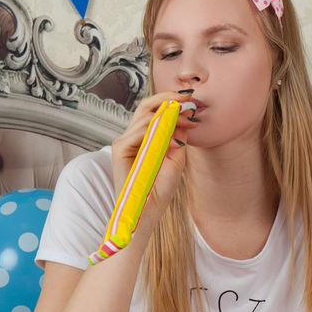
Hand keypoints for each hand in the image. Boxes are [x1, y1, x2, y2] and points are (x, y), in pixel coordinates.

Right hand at [110, 92, 192, 228]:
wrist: (148, 212)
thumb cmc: (159, 190)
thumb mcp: (176, 159)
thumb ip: (178, 137)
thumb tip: (185, 114)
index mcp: (145, 137)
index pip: (155, 111)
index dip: (172, 103)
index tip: (192, 102)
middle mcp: (133, 137)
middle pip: (147, 106)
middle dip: (168, 99)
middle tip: (188, 99)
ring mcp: (125, 142)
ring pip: (144, 115)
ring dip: (169, 115)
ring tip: (187, 122)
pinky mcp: (119, 150)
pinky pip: (138, 131)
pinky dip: (156, 130)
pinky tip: (172, 139)